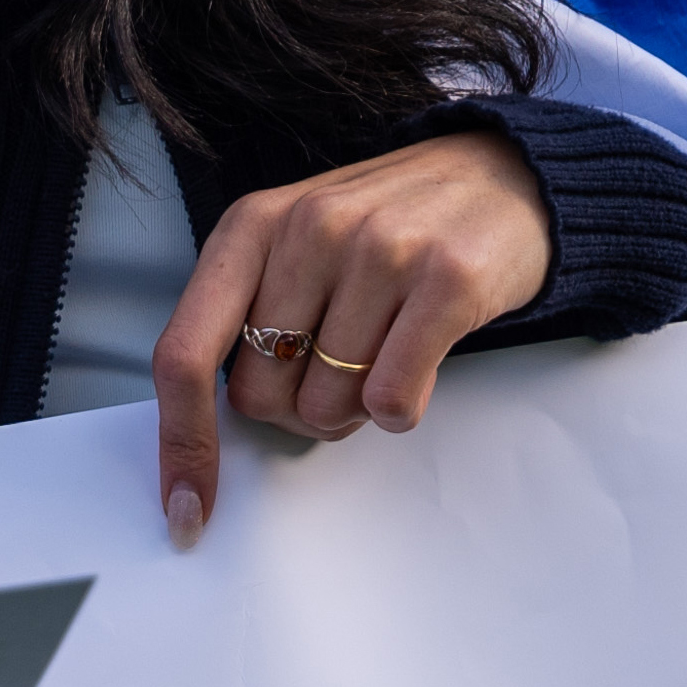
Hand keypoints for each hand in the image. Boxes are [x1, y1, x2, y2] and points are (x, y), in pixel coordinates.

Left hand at [149, 130, 550, 547]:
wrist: (503, 175)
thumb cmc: (387, 229)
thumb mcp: (296, 248)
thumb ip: (248, 315)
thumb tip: (207, 429)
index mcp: (253, 226)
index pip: (185, 353)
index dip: (182, 443)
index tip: (188, 511)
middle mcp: (309, 228)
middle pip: (261, 398)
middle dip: (297, 409)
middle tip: (340, 370)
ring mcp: (380, 249)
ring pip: (327, 407)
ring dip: (356, 408)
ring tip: (386, 351)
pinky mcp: (447, 279)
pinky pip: (391, 401)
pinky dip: (400, 408)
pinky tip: (420, 362)